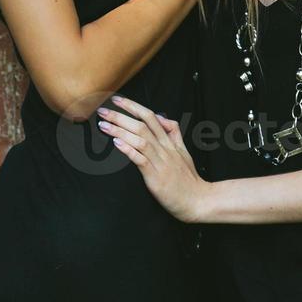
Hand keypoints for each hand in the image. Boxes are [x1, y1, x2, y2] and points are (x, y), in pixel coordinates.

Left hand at [96, 95, 212, 222]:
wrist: (198, 200)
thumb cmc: (189, 179)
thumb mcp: (184, 151)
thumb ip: (174, 133)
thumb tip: (162, 117)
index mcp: (169, 142)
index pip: (151, 117)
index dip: (133, 106)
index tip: (117, 100)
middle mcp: (165, 149)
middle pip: (142, 125)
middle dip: (120, 116)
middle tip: (103, 110)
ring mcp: (161, 162)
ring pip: (140, 139)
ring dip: (120, 131)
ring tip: (103, 125)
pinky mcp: (156, 177)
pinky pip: (141, 160)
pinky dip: (128, 150)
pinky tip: (116, 143)